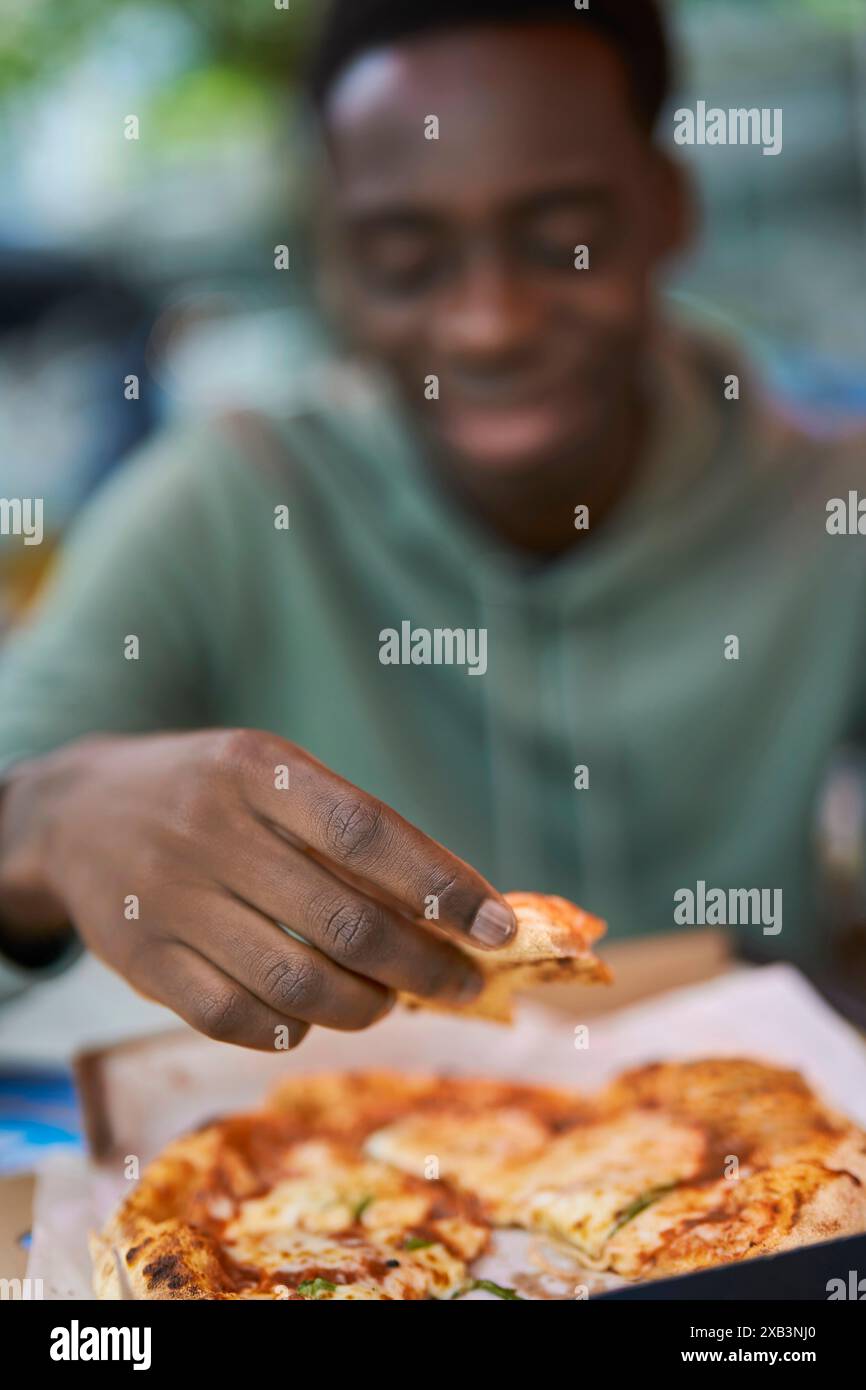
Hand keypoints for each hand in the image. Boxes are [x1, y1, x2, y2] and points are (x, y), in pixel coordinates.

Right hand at [0, 730, 515, 1048]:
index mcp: (256, 768)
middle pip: (344, 922)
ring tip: (391, 1000)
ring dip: (367, 1006)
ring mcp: (171, 901)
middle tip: (463, 984)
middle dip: (424, 966)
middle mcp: (211, 831)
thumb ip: (350, 831)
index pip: (368, 833)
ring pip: (297, 985)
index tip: (499, 928)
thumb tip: (455, 910)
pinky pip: (237, 1020)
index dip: (443, 886)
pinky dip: (294, 1029)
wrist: (78, 813)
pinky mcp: (142, 962)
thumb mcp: (270, 773)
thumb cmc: (210, 795)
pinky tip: (317, 1016)